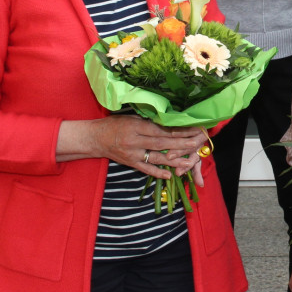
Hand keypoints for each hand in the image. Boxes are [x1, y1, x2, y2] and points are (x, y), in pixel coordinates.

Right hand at [75, 117, 209, 181]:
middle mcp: (135, 141)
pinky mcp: (130, 163)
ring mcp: (132, 154)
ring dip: (173, 160)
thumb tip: (170, 118)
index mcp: (136, 126)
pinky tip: (170, 175)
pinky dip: (158, 172)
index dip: (178, 129)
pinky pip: (146, 169)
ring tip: (189, 162)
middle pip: (162, 143)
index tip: (192, 128)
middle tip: (196, 143)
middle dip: (181, 144)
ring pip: (156, 158)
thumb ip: (149, 119)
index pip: (161, 129)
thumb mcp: (131, 116)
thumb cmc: (115, 124)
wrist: (95, 138)